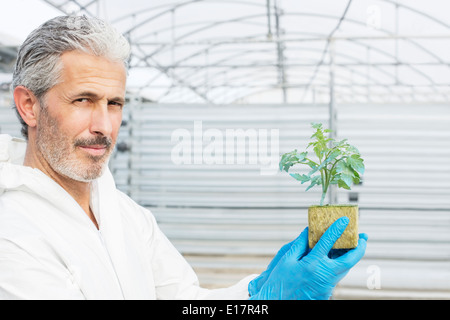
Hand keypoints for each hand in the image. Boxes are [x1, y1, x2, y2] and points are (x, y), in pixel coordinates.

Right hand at [249, 217, 367, 299]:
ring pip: (344, 269)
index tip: (344, 220)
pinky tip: (336, 258)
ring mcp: (327, 286)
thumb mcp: (286, 260)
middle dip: (359, 248)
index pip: (328, 242)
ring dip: (350, 256)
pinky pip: (336, 276)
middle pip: (349, 260)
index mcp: (312, 264)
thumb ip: (299, 244)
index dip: (337, 229)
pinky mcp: (327, 292)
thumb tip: (308, 231)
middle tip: (363, 237)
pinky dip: (338, 265)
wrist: (278, 303)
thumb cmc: (279, 282)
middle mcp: (324, 275)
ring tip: (352, 244)